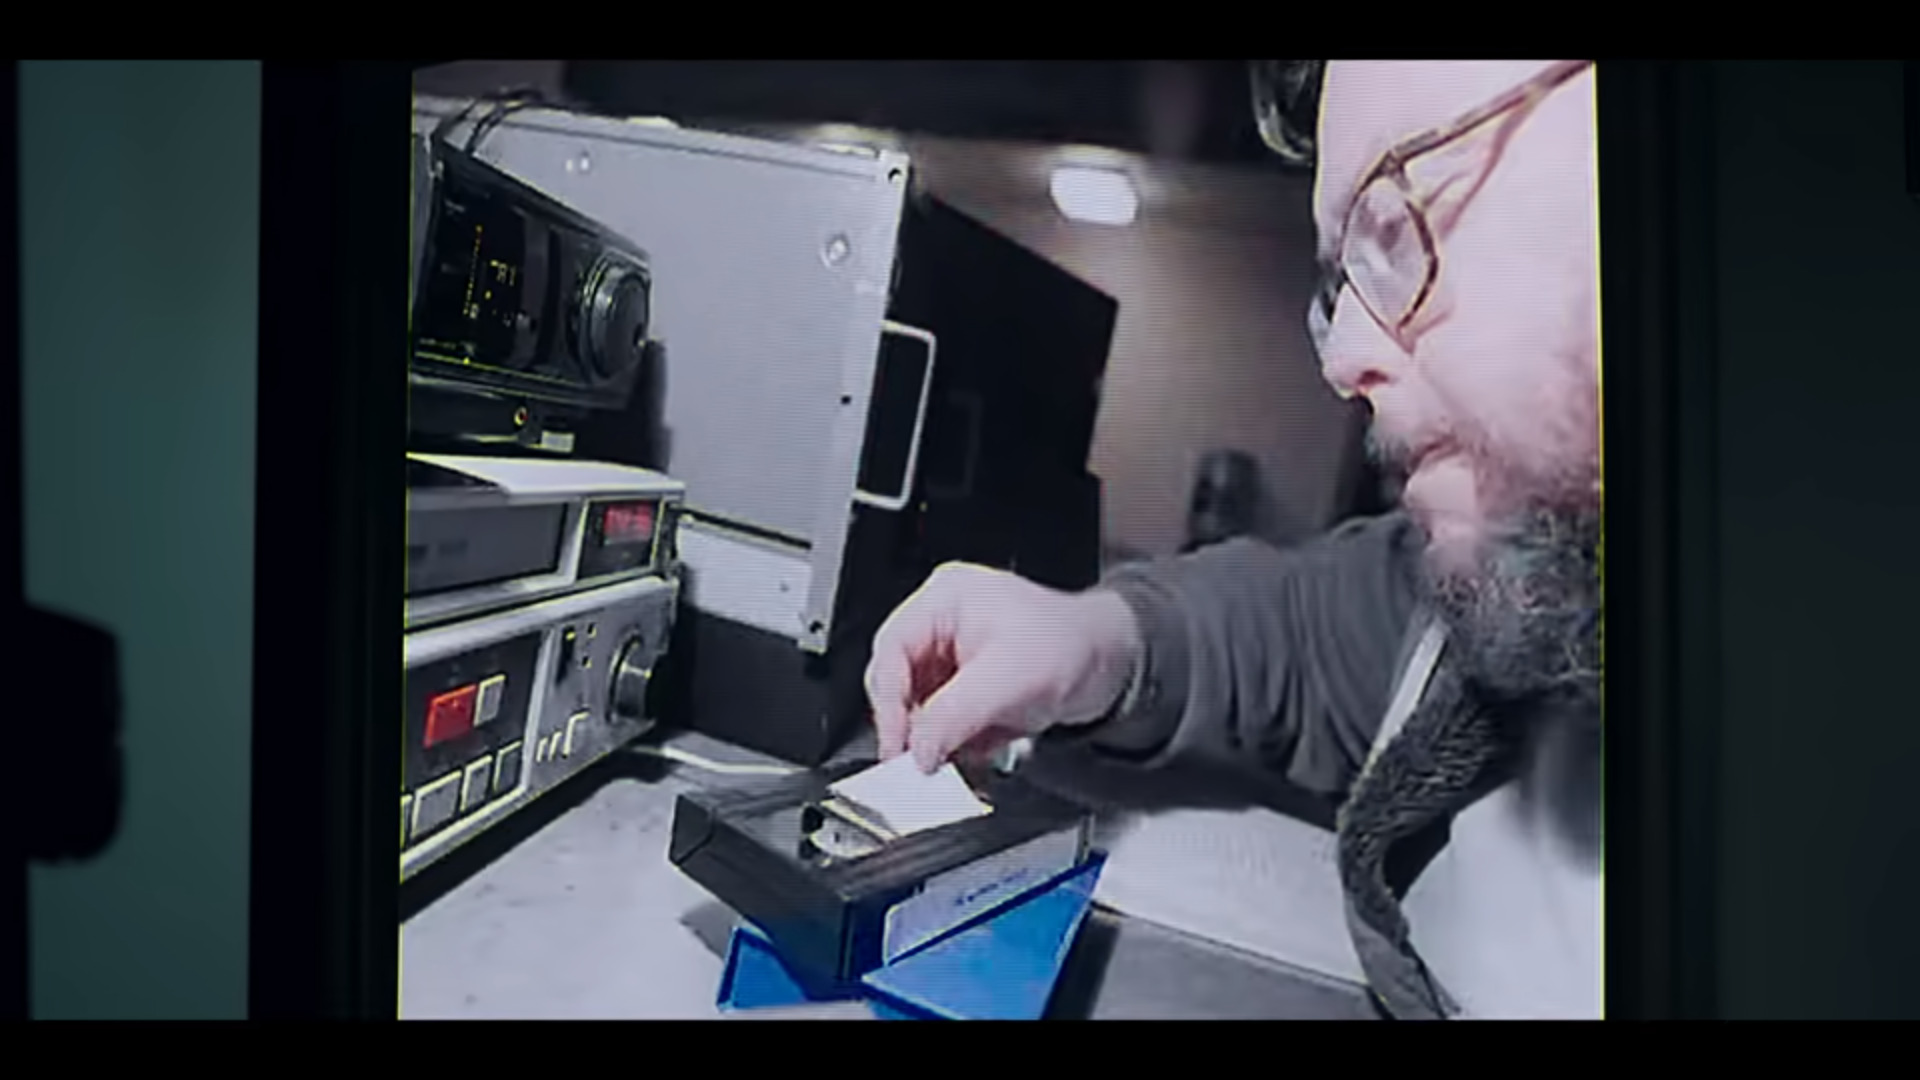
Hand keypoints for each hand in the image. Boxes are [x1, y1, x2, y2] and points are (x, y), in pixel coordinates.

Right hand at [864, 562, 1142, 773]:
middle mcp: (942, 623)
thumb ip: (955, 716)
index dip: (888, 703)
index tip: (899, 746)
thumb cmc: (1075, 644)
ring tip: (953, 759)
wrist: (1115, 664)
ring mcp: (953, 654)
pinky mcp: (967, 684)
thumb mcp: (1009, 680)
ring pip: (918, 706)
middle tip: (918, 763)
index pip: (891, 652)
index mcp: (944, 600)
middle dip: (911, 725)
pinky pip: (942, 719)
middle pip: (899, 681)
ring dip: (935, 738)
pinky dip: (954, 741)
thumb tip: (917, 750)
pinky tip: (976, 749)